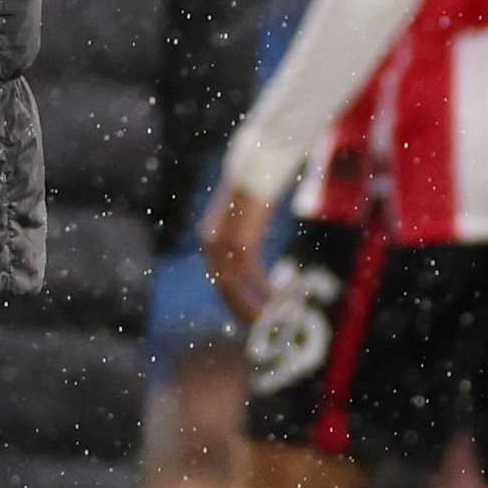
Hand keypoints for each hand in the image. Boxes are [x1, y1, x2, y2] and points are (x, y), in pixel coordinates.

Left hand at [199, 178, 282, 325]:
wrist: (261, 160)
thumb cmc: (259, 185)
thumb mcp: (247, 213)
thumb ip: (246, 233)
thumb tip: (252, 250)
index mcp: (210, 237)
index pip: (219, 279)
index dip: (235, 301)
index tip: (254, 316)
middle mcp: (210, 241)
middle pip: (223, 288)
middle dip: (243, 310)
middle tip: (264, 327)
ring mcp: (224, 240)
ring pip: (234, 286)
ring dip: (255, 305)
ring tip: (276, 319)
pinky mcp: (240, 238)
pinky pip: (250, 274)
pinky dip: (264, 290)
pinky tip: (278, 300)